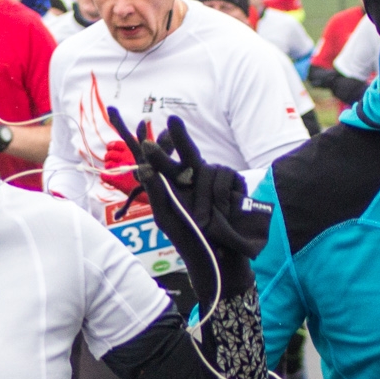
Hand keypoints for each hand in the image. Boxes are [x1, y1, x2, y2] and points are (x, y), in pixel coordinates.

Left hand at [107, 109, 261, 303]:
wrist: (221, 259)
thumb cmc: (190, 240)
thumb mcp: (167, 218)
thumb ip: (156, 192)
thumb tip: (144, 167)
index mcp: (175, 185)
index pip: (164, 162)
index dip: (157, 149)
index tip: (145, 136)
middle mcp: (195, 178)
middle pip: (188, 152)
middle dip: (180, 137)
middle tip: (172, 119)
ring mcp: (215, 179)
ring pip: (208, 171)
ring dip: (205, 199)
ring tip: (204, 223)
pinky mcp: (235, 183)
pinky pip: (226, 178)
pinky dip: (222, 197)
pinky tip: (225, 213)